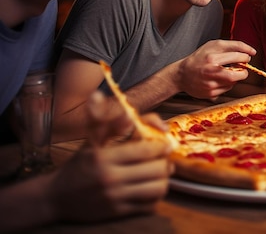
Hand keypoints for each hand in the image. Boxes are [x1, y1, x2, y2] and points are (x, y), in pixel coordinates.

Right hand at [49, 91, 172, 221]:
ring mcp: (115, 197)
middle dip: (165, 162)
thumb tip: (98, 95)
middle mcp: (110, 178)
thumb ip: (105, 122)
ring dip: (163, 179)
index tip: (166, 143)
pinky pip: (149, 204)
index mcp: (104, 157)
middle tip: (165, 159)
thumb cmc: (78, 165)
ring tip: (161, 173)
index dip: (162, 145)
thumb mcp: (91, 141)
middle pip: (156, 169)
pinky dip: (155, 196)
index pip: (145, 149)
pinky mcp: (118, 212)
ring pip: (157, 188)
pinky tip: (151, 187)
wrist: (56, 197)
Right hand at [177, 39, 256, 99]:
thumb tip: (250, 51)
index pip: (238, 56)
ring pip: (234, 82)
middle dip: (245, 70)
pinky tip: (219, 79)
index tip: (248, 55)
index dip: (246, 55)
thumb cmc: (199, 58)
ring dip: (235, 76)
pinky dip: (227, 84)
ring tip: (226, 71)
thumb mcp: (212, 45)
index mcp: (212, 58)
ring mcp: (211, 84)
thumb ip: (231, 46)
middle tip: (243, 67)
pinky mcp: (211, 93)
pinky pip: (227, 89)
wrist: (182, 75)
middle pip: (239, 74)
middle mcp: (212, 72)